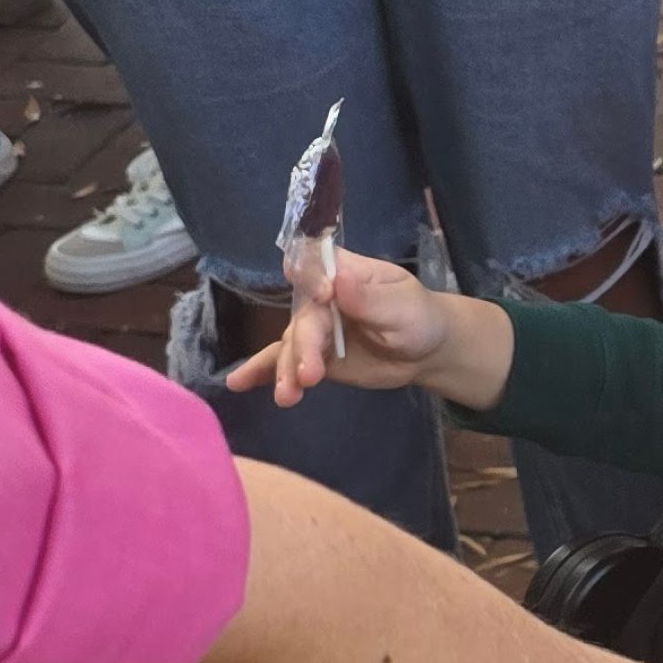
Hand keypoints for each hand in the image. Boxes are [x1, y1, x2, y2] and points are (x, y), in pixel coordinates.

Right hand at [223, 248, 464, 406]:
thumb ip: (369, 298)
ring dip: (286, 370)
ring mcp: (313, 327)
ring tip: (287, 395)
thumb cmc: (416, 317)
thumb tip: (338, 280)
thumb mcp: (402, 306)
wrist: (424, 350)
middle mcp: (319, 296)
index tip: (324, 297)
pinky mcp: (312, 356)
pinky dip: (261, 371)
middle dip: (303, 348)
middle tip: (310, 375)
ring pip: (291, 345)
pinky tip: (237, 383)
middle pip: (302, 318)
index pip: (314, 267)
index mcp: (340, 271)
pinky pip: (283, 360)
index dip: (312, 281)